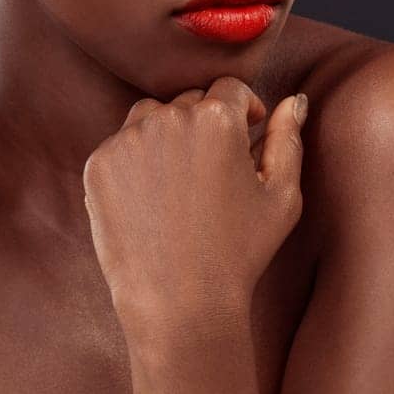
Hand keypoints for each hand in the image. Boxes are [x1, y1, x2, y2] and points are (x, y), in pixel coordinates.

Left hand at [82, 76, 309, 334]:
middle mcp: (169, 117)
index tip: (246, 132)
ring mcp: (128, 139)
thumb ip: (289, 139)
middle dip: (205, 126)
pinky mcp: (99, 164)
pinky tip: (152, 202)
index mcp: (217, 118)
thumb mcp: (282, 196)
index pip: (230, 89)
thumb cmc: (240, 253)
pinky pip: (120, 147)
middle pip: (190, 102)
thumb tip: (295, 101)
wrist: (180, 304)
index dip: (243, 110)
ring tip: (181, 185)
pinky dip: (135, 164)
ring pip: (151, 117)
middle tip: (213, 174)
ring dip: (167, 136)